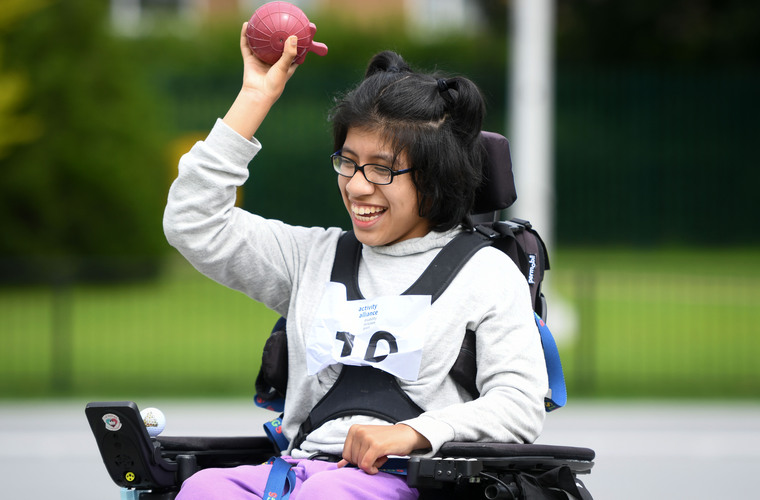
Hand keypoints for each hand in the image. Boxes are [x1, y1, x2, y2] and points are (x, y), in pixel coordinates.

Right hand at [222, 23, 299, 138]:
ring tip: (262, 20)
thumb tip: (293, 37)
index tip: (299, 32)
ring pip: (260, 44)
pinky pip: (247, 46)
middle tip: (281, 23)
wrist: (258, 94)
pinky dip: (245, 36)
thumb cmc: (274, 84)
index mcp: (284, 65)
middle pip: (275, 46)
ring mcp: (260, 60)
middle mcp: (272, 62)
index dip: (295, 43)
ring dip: (260, 33)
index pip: (292, 52)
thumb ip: (289, 53)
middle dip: (278, 35)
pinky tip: (247, 25)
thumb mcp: (284, 68)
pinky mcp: (250, 60)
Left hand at [337, 424, 431, 474]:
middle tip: (377, 455)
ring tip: (381, 455)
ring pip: (360, 463)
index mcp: (354, 429)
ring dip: (372, 465)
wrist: (406, 435)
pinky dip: (372, 469)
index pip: (346, 454)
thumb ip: (353, 452)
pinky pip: (366, 465)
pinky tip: (381, 462)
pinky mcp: (375, 445)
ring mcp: (367, 438)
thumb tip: (339, 465)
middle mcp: (359, 431)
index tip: (368, 456)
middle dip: (365, 462)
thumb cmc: (387, 439)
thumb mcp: (367, 443)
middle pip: (353, 460)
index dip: (358, 460)